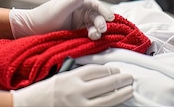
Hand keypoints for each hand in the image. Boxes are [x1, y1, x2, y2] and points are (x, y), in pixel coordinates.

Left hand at [9, 0, 114, 39]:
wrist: (30, 31)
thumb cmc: (43, 17)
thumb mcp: (59, 9)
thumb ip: (73, 1)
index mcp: (76, 1)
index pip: (94, 4)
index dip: (104, 10)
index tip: (111, 17)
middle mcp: (79, 10)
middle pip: (96, 16)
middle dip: (101, 22)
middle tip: (102, 29)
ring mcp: (78, 22)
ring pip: (93, 25)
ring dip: (96, 30)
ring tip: (94, 36)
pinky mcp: (75, 32)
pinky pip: (87, 33)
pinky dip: (91, 36)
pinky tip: (92, 40)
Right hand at [12, 64, 133, 106]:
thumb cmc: (43, 92)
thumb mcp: (60, 78)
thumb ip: (78, 76)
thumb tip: (101, 75)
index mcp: (70, 78)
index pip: (96, 71)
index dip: (109, 70)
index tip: (117, 70)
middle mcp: (76, 92)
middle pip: (105, 84)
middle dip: (120, 80)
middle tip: (130, 78)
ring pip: (107, 99)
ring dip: (121, 94)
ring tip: (129, 89)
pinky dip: (111, 106)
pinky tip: (117, 103)